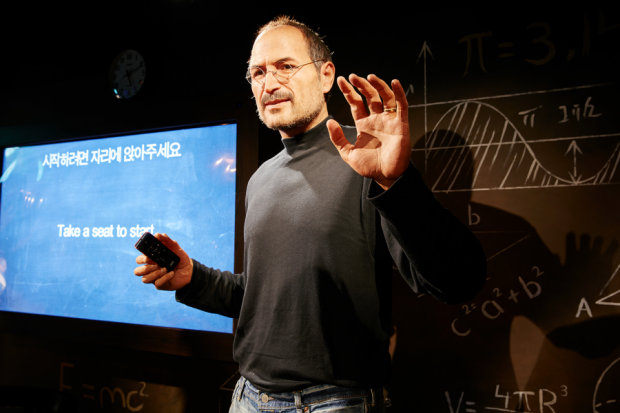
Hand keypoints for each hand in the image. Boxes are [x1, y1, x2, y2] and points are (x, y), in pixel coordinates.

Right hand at [134, 233, 192, 290]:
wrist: (190, 270)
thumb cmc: (180, 258)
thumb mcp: (175, 247)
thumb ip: (166, 240)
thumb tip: (157, 234)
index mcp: (151, 260)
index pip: (139, 259)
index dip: (141, 258)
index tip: (148, 257)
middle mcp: (150, 269)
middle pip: (137, 271)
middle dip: (145, 268)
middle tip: (156, 264)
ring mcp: (154, 278)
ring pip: (144, 279)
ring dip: (154, 274)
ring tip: (165, 269)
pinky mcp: (160, 285)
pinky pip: (157, 283)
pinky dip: (164, 278)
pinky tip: (171, 274)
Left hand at [327, 74, 410, 189]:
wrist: (386, 177)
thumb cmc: (369, 167)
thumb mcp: (348, 153)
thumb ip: (338, 139)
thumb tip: (329, 122)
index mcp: (364, 124)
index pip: (356, 103)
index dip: (349, 92)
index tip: (341, 80)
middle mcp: (376, 119)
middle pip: (369, 96)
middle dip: (361, 85)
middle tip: (352, 76)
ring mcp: (389, 120)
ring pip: (385, 97)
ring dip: (378, 85)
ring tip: (369, 77)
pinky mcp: (401, 124)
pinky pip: (401, 106)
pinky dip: (399, 93)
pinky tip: (394, 82)